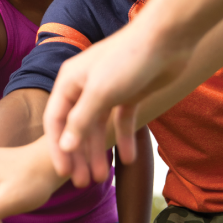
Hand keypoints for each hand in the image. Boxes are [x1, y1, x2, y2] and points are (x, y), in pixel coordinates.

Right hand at [43, 23, 190, 183]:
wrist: (166, 38)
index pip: (56, 121)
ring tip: (103, 178)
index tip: (63, 173)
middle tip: (83, 184)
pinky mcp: (129, 94)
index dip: (58, 148)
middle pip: (76, 128)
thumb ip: (80, 120)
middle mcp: (84, 87)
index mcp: (69, 82)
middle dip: (79, 156)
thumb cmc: (128, 59)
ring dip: (99, 152)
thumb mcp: (100, 92)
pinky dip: (125, 139)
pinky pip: (122, 122)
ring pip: (98, 127)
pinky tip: (129, 159)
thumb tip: (64, 146)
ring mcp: (107, 91)